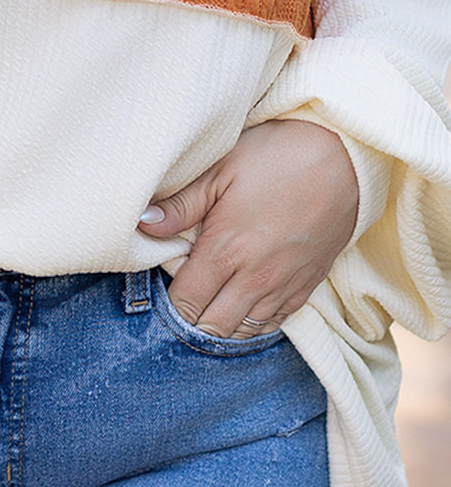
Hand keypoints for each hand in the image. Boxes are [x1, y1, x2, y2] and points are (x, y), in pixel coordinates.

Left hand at [137, 119, 358, 337]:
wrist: (344, 157)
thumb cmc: (277, 155)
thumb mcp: (221, 168)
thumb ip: (181, 203)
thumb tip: (143, 223)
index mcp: (226, 250)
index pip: (186, 302)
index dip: (169, 301)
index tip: (165, 284)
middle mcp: (254, 278)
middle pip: (212, 326)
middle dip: (191, 319)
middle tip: (183, 297)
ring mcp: (284, 286)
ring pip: (243, 331)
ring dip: (221, 324)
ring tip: (208, 304)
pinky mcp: (307, 286)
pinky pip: (274, 324)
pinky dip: (253, 323)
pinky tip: (242, 306)